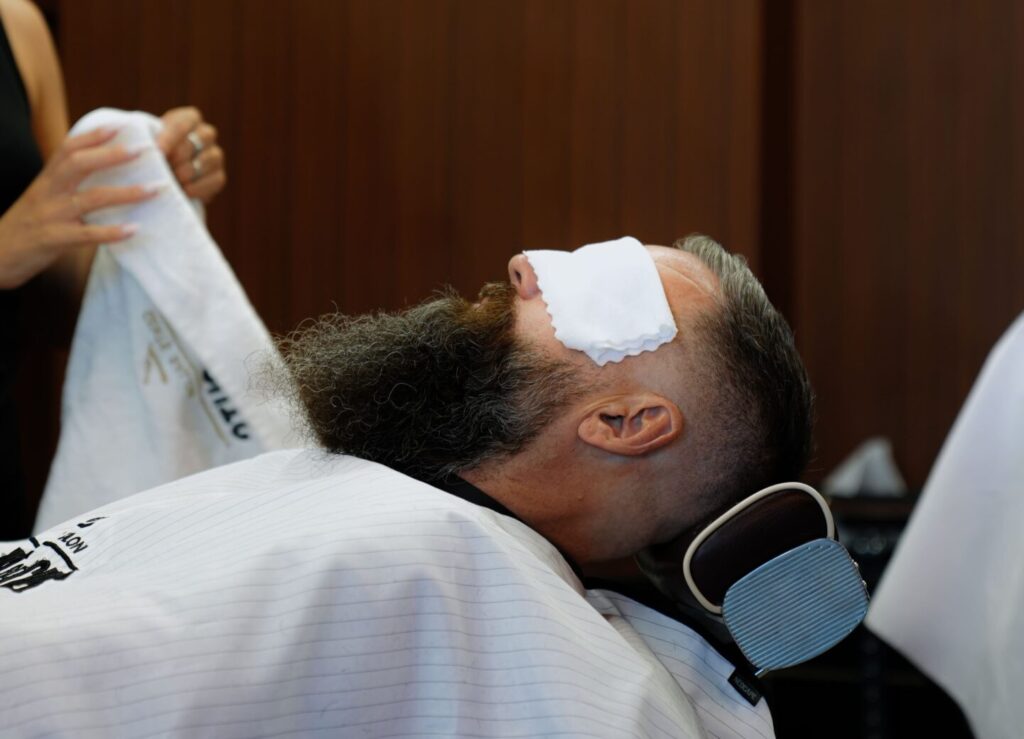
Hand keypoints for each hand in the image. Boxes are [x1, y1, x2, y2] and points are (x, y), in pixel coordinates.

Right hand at [0, 127, 158, 289]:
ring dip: (126, 193)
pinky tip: (134, 229)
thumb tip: (102, 173)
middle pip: (79, 164)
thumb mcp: (44, 199)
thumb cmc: (27, 226)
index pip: (68, 149)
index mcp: (47, 180)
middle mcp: (48, 192)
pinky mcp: (52, 239)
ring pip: (90, 198)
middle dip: (112, 155)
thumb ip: (67, 185)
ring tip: (154, 189)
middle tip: (144, 150)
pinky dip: (111, 232)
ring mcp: (50, 215)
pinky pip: (86, 234)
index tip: (120, 126)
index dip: (93, 136)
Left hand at [157, 107, 226, 202]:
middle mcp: (207, 133)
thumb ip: (148, 138)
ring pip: (205, 162)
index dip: (170, 138)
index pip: (182, 124)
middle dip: (177, 158)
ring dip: (185, 173)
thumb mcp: (147, 138)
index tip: (157, 152)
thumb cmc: (151, 152)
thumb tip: (151, 150)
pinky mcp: (219, 176)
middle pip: (194, 143)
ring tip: (171, 180)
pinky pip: (213, 181)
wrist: (164, 173)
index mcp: (190, 118)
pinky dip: (197, 188)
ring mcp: (215, 155)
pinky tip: (183, 191)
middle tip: (163, 168)